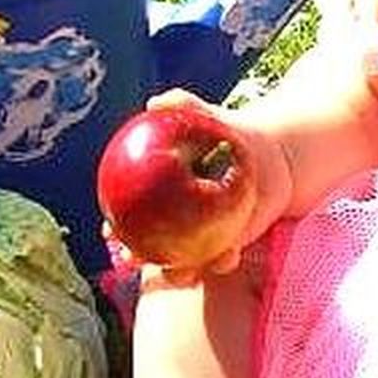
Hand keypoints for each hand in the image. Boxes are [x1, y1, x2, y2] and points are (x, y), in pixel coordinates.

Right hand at [116, 89, 292, 278]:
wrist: (269, 152)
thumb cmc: (226, 130)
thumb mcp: (204, 116)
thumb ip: (182, 106)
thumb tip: (155, 103)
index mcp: (157, 197)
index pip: (126, 216)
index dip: (113, 226)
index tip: (108, 230)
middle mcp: (174, 224)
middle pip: (147, 248)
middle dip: (137, 258)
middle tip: (134, 259)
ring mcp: (201, 239)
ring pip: (182, 263)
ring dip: (178, 273)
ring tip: (181, 274)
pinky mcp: (230, 246)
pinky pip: (222, 258)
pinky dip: (222, 260)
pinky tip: (227, 258)